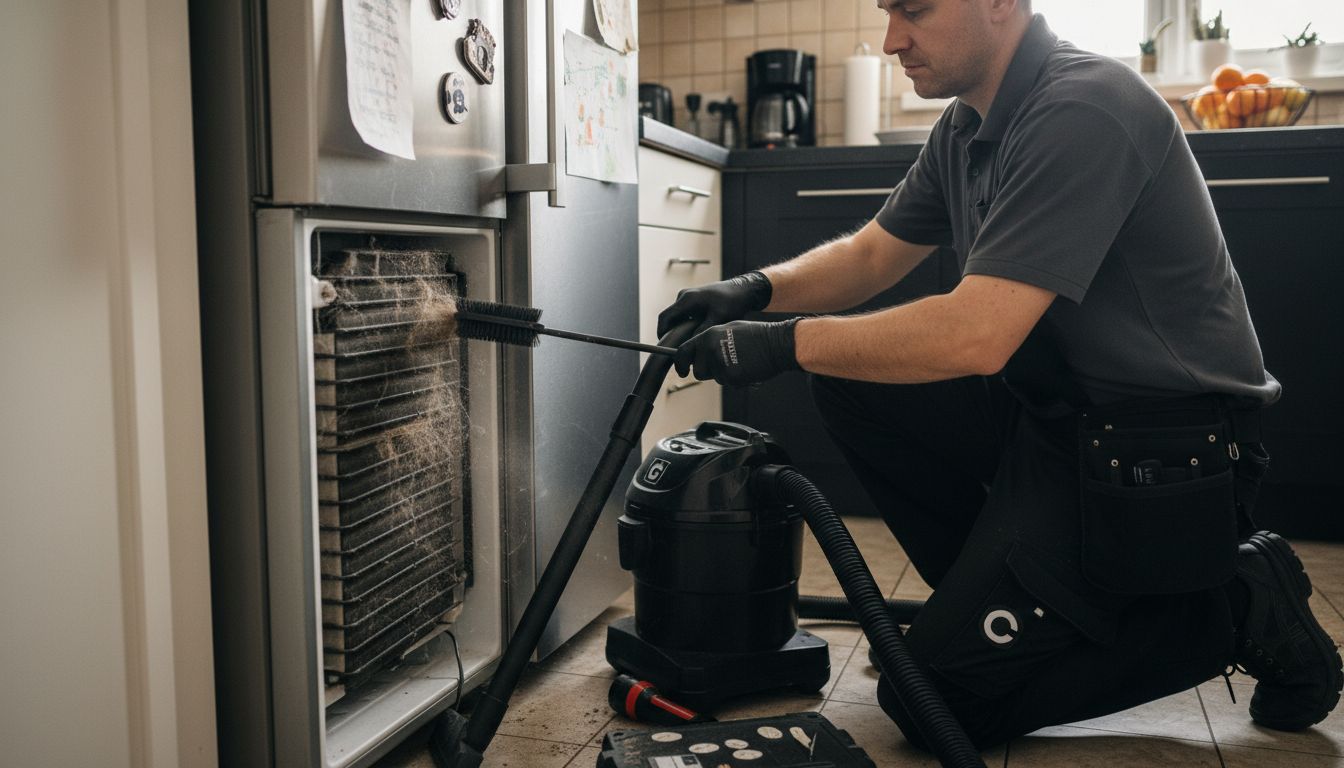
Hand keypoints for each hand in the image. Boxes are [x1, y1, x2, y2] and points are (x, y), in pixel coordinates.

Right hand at [656, 271, 772, 337]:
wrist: (742, 290)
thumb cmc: (732, 301)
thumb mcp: (718, 318)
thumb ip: (702, 330)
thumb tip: (689, 344)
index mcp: (687, 299)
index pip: (665, 318)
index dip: (661, 333)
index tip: (665, 347)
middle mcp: (684, 297)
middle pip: (669, 319)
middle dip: (671, 334)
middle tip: (678, 350)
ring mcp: (688, 298)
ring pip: (677, 318)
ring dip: (680, 330)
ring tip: (688, 345)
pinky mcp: (693, 301)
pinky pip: (684, 316)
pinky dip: (686, 326)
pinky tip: (695, 336)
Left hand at [675, 319, 800, 385]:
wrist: (776, 343)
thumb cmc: (757, 335)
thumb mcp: (728, 329)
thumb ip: (710, 341)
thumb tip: (700, 352)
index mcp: (708, 335)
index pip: (682, 352)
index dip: (680, 364)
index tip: (681, 370)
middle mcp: (710, 348)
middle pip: (698, 370)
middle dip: (708, 371)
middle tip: (725, 364)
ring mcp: (720, 362)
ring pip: (713, 378)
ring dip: (723, 375)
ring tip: (738, 363)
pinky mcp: (731, 375)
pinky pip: (728, 383)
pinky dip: (736, 380)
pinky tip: (746, 368)